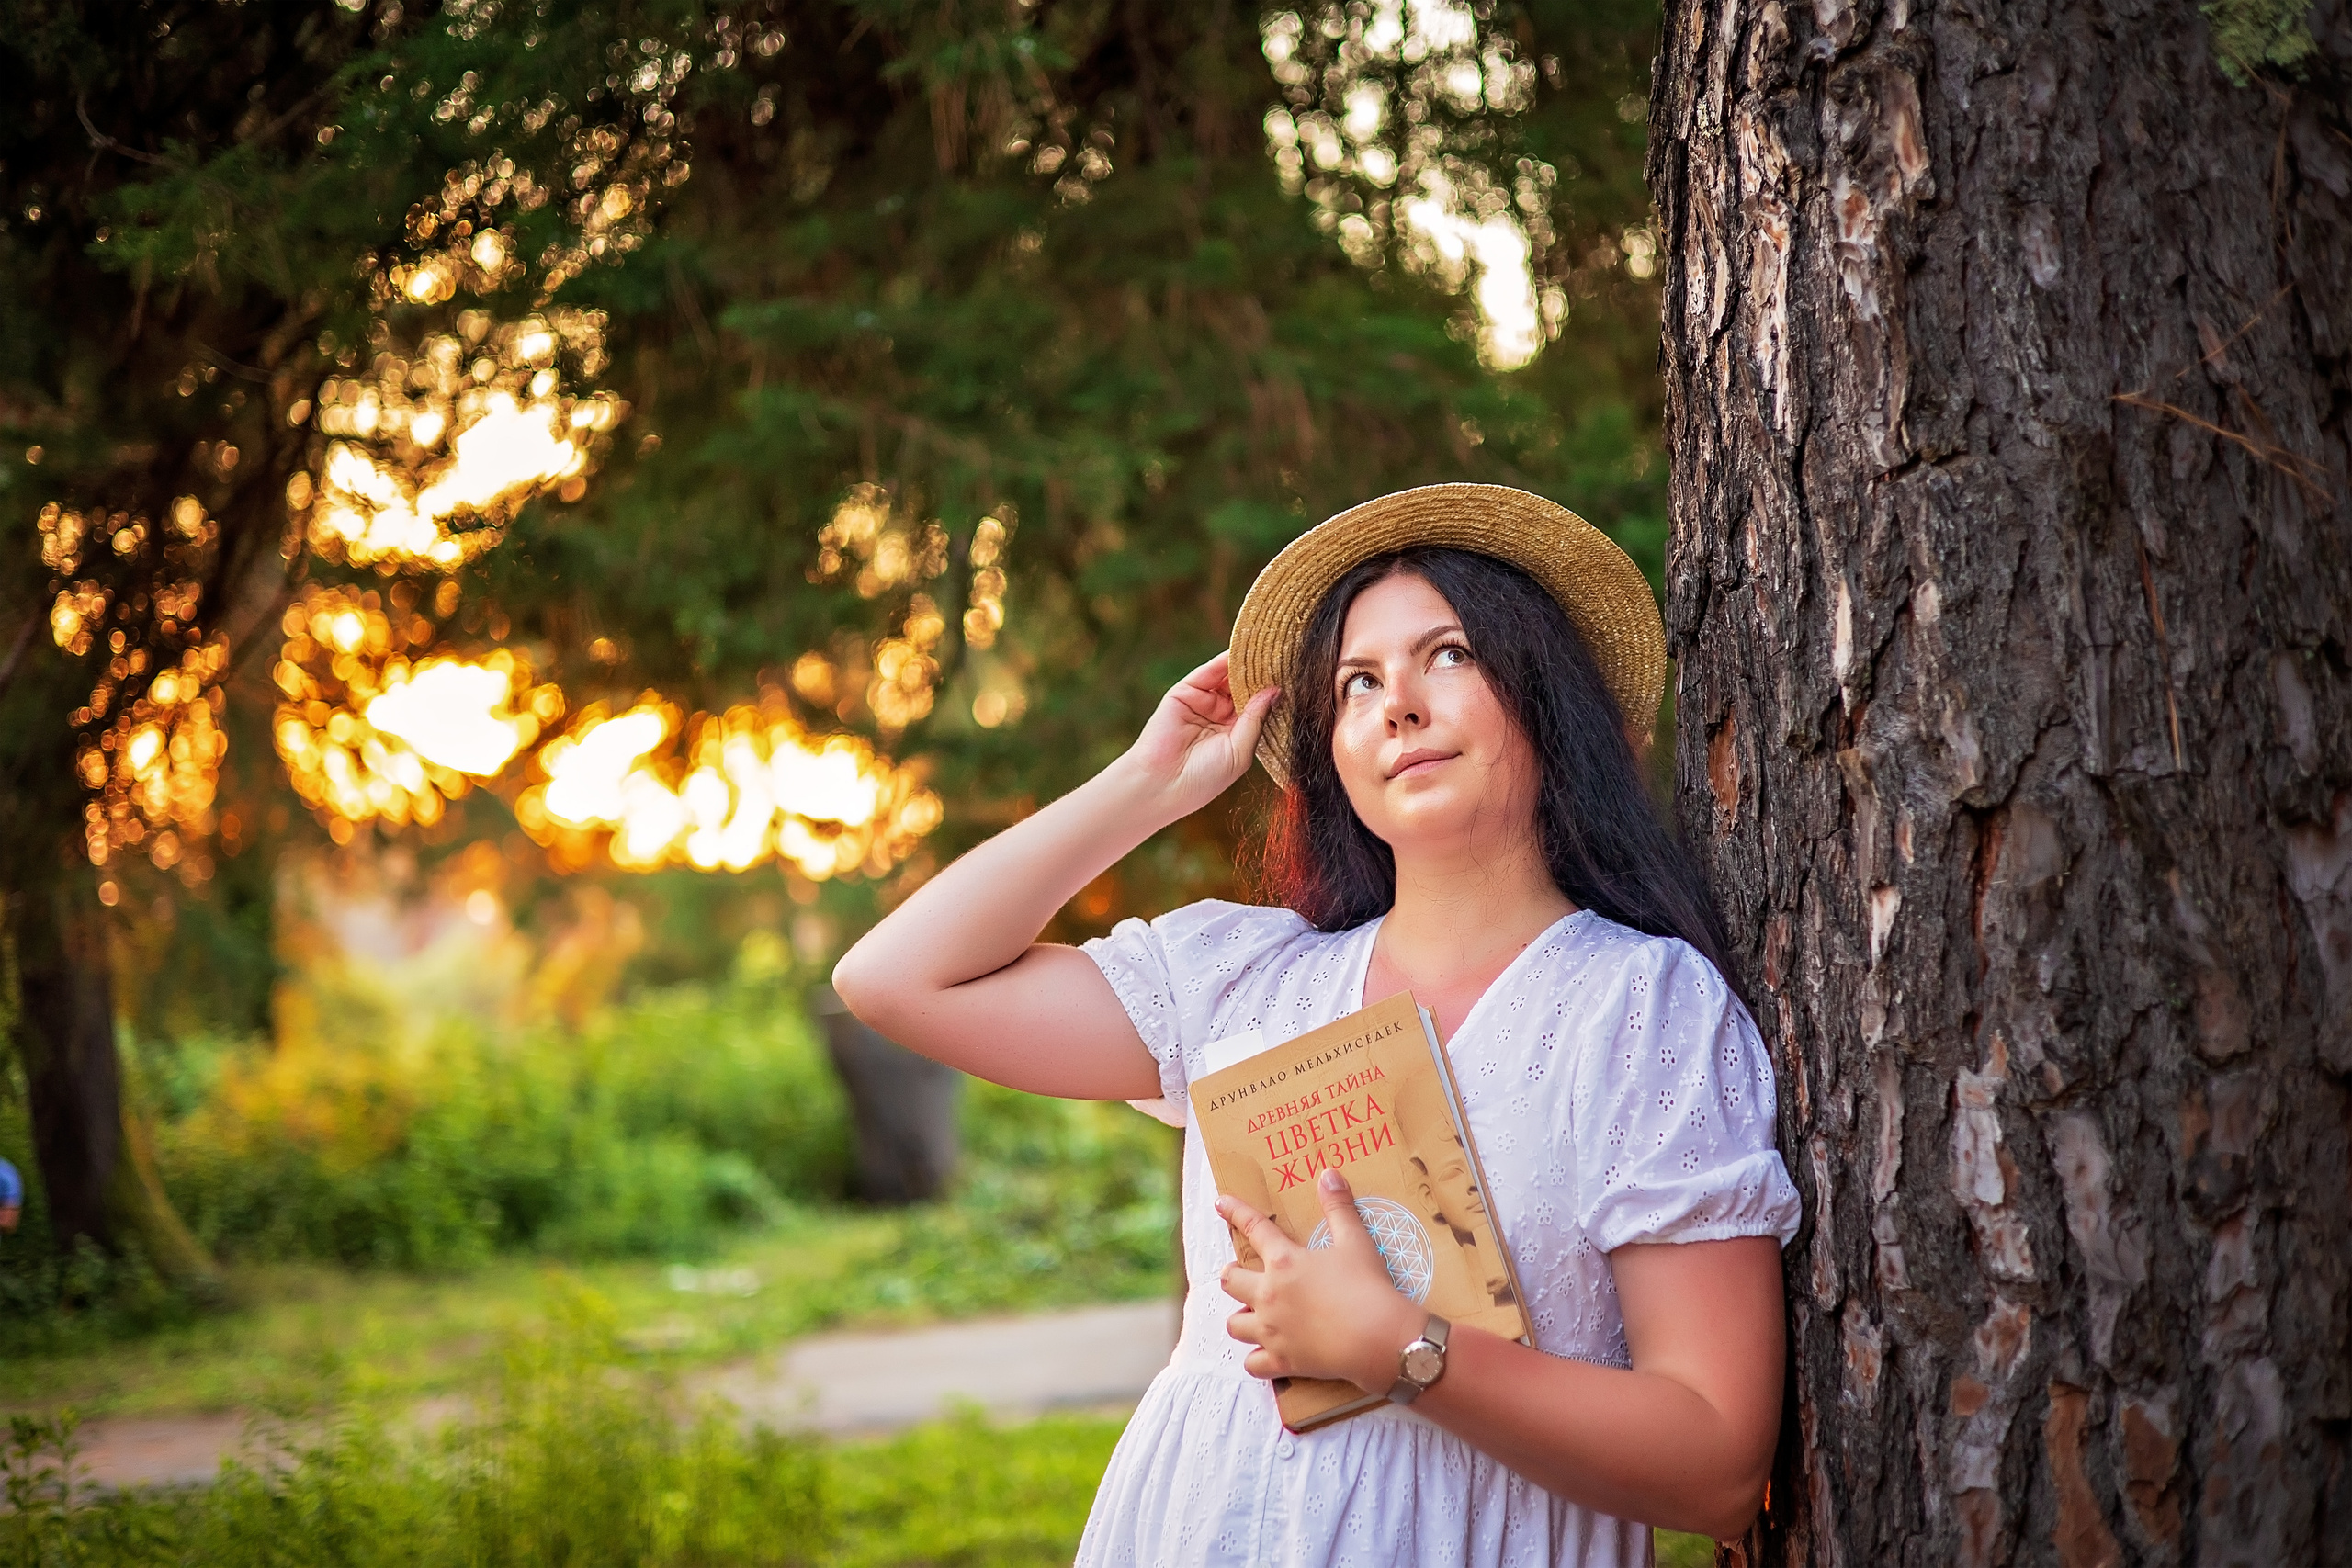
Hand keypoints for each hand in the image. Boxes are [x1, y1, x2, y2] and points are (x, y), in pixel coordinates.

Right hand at [1116, 652, 1277, 822]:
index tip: (1296, 677)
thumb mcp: (1240, 751)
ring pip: (1229, 678)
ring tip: (1269, 649)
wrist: (1163, 784)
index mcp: (1236, 735)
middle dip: (1263, 675)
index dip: (1274, 693)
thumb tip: (1275, 691)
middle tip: (1286, 656)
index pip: (1259, 707)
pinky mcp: (1185, 692)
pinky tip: (1243, 651)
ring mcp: (1203, 703)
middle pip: (1246, 689)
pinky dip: (1225, 660)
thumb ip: (1256, 719)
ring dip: (1247, 664)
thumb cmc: (1204, 779)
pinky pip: (1209, 672)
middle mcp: (1220, 717)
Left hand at [1219, 1169, 1424, 1390]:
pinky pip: (1252, 1364)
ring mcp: (1272, 1331)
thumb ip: (1339, 1208)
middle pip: (1230, 1281)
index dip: (1235, 1212)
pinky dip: (1256, 1359)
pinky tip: (1264, 1354)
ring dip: (1240, 1318)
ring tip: (1251, 1315)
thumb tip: (1329, 1174)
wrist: (1378, 1338)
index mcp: (1284, 1262)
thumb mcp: (1356, 1241)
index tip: (1220, 1204)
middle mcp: (1269, 1295)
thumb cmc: (1368, 1287)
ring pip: (1234, 1325)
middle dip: (1231, 1275)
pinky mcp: (1282, 1361)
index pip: (1254, 1228)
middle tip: (1239, 1274)